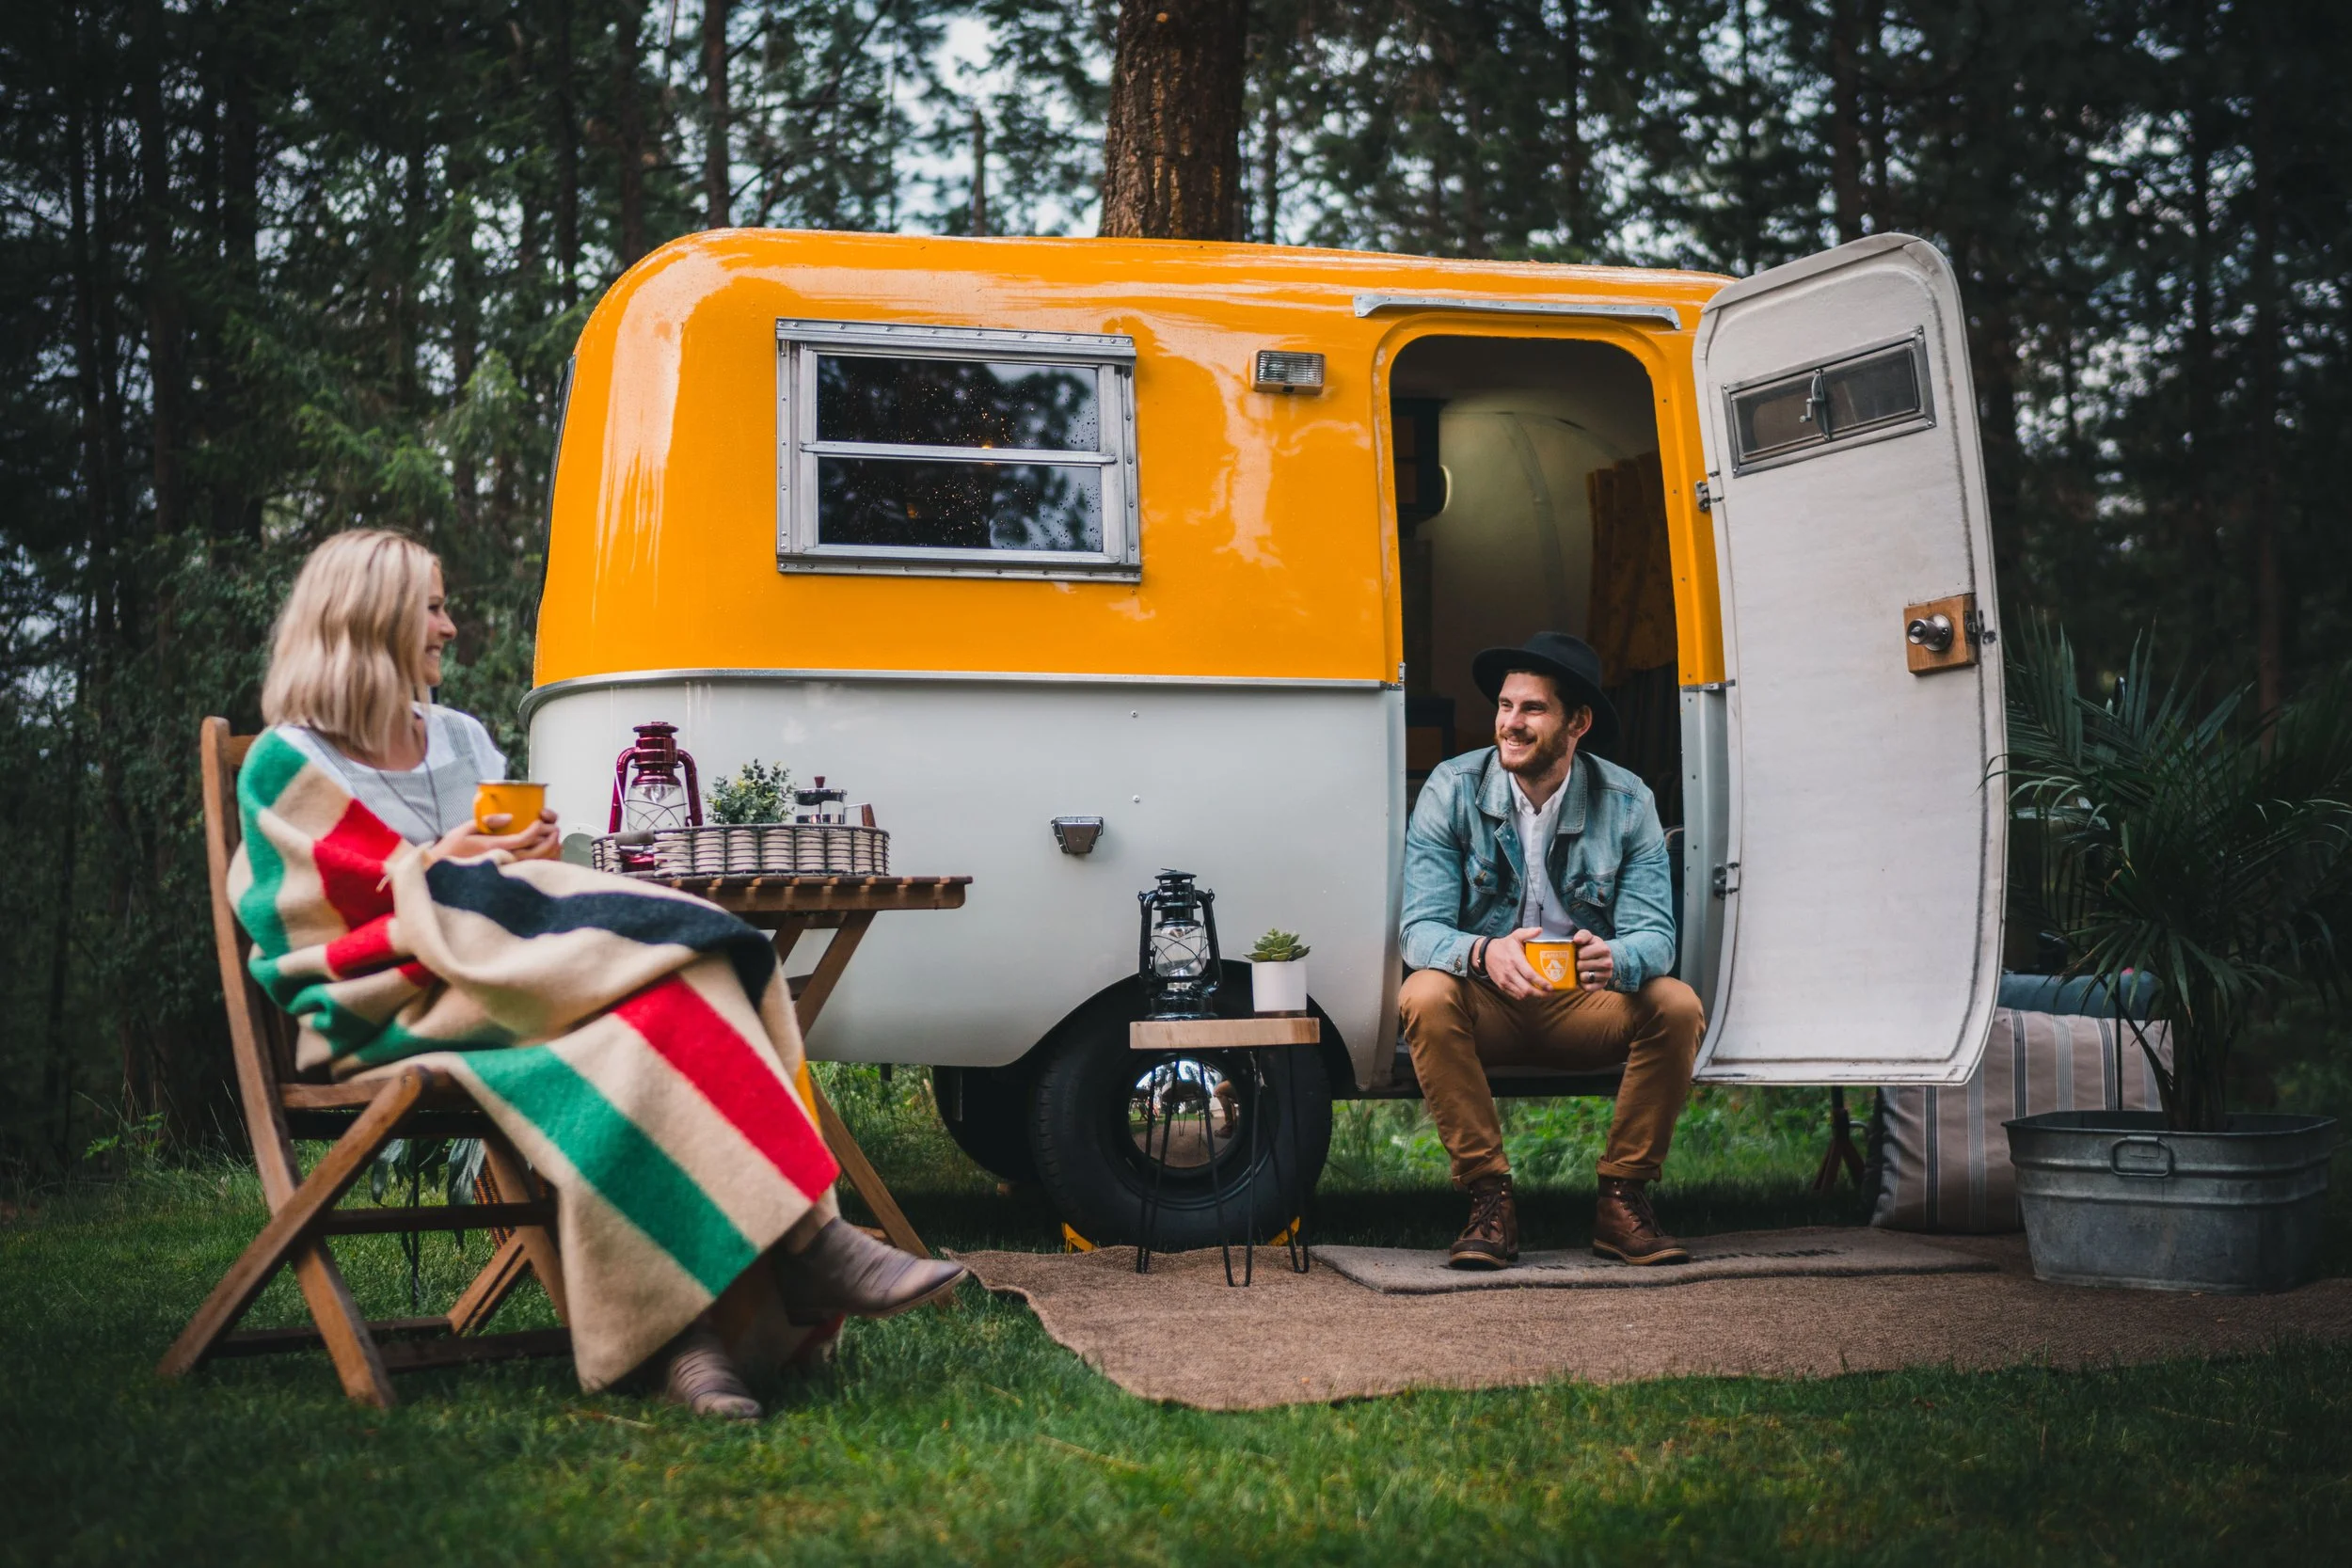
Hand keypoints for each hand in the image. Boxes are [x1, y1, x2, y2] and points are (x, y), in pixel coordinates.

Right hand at [429, 808, 559, 863]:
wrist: (442, 871)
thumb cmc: (453, 849)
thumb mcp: (465, 829)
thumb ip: (487, 821)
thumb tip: (509, 816)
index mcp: (494, 847)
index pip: (523, 839)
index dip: (536, 830)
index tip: (540, 821)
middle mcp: (503, 861)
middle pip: (536, 853)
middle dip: (550, 840)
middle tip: (554, 829)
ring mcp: (507, 871)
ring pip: (537, 864)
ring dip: (550, 851)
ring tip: (554, 840)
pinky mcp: (508, 876)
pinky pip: (532, 871)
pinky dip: (545, 863)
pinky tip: (549, 854)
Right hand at [1484, 926, 1550, 999]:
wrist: (1485, 953)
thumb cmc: (1504, 945)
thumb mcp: (1515, 936)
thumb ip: (1527, 933)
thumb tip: (1540, 930)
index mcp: (1515, 959)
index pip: (1529, 974)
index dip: (1541, 983)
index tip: (1551, 987)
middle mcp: (1509, 972)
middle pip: (1527, 989)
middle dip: (1541, 994)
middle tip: (1551, 993)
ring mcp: (1505, 980)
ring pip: (1521, 994)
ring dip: (1534, 996)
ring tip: (1544, 994)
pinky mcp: (1502, 985)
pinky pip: (1515, 995)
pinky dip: (1525, 996)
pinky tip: (1532, 993)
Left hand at [1572, 928, 1614, 989]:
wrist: (1602, 958)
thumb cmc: (1591, 947)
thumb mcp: (1588, 937)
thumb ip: (1582, 935)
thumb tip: (1577, 940)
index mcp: (1604, 949)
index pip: (1582, 954)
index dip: (1577, 953)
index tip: (1580, 952)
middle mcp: (1608, 963)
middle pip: (1581, 966)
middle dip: (1577, 964)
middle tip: (1580, 962)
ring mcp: (1607, 975)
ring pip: (1584, 977)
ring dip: (1579, 974)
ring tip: (1582, 969)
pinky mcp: (1603, 985)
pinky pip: (1587, 988)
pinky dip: (1583, 984)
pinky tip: (1584, 978)